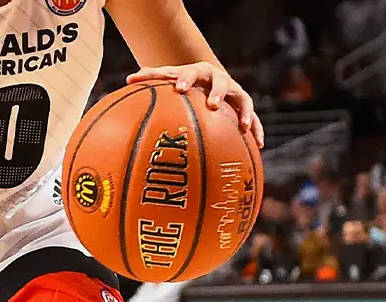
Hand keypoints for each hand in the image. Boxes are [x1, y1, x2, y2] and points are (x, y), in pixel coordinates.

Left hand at [127, 62, 263, 147]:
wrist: (209, 76)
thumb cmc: (184, 80)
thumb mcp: (170, 77)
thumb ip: (152, 78)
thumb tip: (127, 80)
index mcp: (199, 71)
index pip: (191, 72)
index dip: (186, 79)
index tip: (180, 88)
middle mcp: (219, 79)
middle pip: (220, 83)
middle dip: (217, 93)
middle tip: (212, 104)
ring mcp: (235, 92)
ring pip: (243, 100)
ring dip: (244, 112)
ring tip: (244, 126)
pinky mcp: (244, 105)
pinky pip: (254, 119)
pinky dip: (257, 130)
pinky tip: (258, 146)